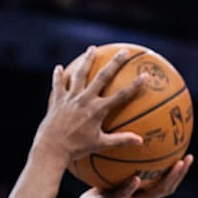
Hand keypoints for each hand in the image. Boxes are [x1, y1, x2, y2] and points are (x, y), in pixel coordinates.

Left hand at [35, 46, 147, 161]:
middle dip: (114, 63)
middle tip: (124, 51)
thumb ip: (120, 140)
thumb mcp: (100, 145)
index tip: (146, 75)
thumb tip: (140, 141)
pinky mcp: (57, 100)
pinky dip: (59, 76)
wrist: (51, 149)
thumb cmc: (76, 149)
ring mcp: (70, 98)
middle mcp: (85, 100)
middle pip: (102, 77)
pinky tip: (59, 68)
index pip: (121, 95)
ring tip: (92, 49)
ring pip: (80, 74)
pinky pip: (58, 84)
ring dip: (87, 60)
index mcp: (97, 110)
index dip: (135, 85)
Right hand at [77, 154, 194, 197]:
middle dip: (179, 172)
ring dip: (168, 169)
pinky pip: (141, 175)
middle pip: (167, 185)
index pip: (164, 188)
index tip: (183, 161)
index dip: (175, 176)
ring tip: (174, 152)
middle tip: (188, 155)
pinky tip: (143, 150)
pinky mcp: (126, 189)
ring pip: (157, 181)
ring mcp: (135, 194)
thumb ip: (123, 192)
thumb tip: (137, 178)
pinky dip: (147, 164)